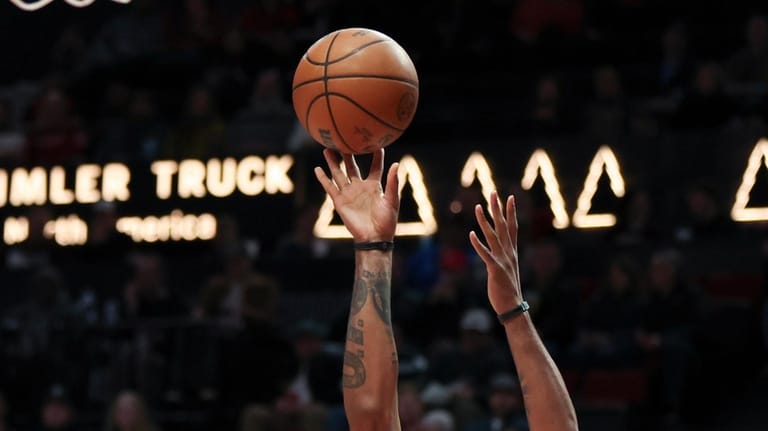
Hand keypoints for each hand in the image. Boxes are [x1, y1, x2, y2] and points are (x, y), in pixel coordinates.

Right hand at [314, 149, 399, 242]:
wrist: (374, 238)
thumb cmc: (387, 222)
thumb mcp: (392, 201)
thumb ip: (392, 183)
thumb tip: (397, 164)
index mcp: (374, 186)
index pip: (375, 167)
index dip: (376, 156)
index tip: (375, 143)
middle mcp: (360, 188)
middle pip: (352, 167)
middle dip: (347, 154)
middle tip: (343, 140)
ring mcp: (349, 194)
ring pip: (339, 174)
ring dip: (333, 162)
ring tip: (327, 149)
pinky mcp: (340, 202)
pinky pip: (330, 188)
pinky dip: (323, 178)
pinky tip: (318, 169)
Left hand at [469, 191, 522, 313]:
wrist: (512, 306)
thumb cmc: (508, 290)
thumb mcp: (507, 270)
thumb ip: (504, 259)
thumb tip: (500, 253)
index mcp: (512, 252)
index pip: (512, 227)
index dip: (511, 212)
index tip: (510, 197)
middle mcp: (509, 253)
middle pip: (503, 226)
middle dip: (498, 209)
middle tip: (493, 192)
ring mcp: (502, 260)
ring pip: (493, 236)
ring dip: (485, 221)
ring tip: (478, 207)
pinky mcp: (495, 269)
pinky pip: (485, 254)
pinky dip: (478, 244)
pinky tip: (471, 234)